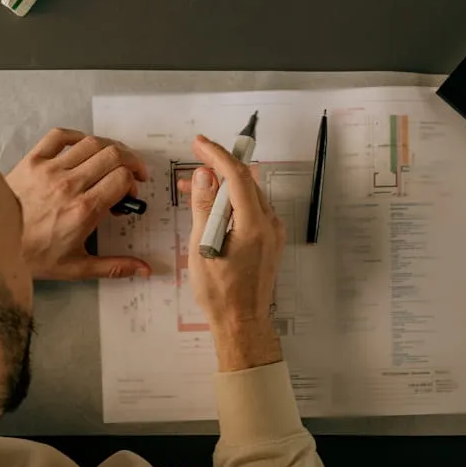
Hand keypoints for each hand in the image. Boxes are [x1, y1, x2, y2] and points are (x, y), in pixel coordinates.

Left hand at [7, 128, 152, 280]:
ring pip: (91, 143)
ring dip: (110, 148)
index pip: (122, 179)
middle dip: (131, 161)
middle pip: (113, 156)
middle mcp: (70, 185)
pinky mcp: (33, 161)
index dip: (133, 183)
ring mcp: (50, 169)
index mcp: (84, 210)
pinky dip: (76, 136)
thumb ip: (114, 266)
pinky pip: (59, 136)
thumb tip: (144, 270)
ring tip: (114, 158)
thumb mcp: (77, 267)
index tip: (129, 193)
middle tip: (133, 172)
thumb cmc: (34, 256)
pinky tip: (83, 146)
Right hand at [186, 135, 286, 371]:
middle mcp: (269, 224)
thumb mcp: (203, 247)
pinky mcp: (269, 240)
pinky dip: (231, 204)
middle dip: (218, 169)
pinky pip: (250, 211)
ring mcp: (272, 233)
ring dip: (222, 188)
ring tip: (194, 189)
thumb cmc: (221, 293)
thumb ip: (205, 208)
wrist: (242, 323)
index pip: (237, 176)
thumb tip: (205, 176)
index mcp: (254, 225)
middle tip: (193, 164)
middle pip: (245, 182)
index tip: (199, 144)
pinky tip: (211, 209)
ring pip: (247, 196)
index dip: (217, 155)